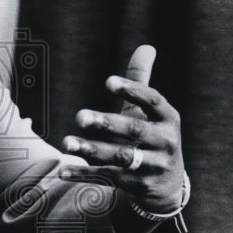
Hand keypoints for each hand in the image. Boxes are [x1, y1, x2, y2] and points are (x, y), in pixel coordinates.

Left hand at [59, 45, 185, 213]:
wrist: (170, 186)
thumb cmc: (154, 137)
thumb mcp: (152, 112)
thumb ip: (142, 80)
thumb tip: (146, 46)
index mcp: (168, 118)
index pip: (152, 101)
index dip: (132, 90)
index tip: (108, 82)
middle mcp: (164, 141)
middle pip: (133, 130)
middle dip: (106, 123)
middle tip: (80, 116)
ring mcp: (152, 166)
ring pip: (120, 157)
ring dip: (92, 149)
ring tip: (67, 142)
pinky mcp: (138, 186)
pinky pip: (108, 178)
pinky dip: (84, 174)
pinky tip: (62, 170)